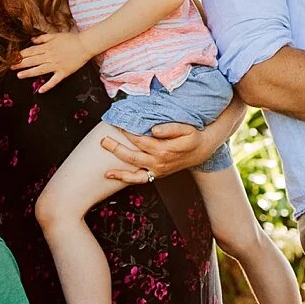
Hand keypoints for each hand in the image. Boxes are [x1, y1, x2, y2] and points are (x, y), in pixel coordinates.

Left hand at [12, 31, 93, 91]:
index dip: (20, 54)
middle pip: (32, 60)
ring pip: (40, 70)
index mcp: (47, 47)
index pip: (30, 51)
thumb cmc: (71, 39)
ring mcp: (56, 65)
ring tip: (19, 75)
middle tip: (10, 67)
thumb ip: (42, 38)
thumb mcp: (55, 35)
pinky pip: (55, 80)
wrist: (85, 45)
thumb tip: (32, 40)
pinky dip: (48, 86)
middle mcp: (50, 56)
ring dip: (29, 73)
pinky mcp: (63, 72)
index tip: (11, 57)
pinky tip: (41, 90)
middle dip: (20, 64)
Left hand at [98, 120, 218, 182]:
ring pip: (133, 169)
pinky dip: (124, 178)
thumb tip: (153, 129)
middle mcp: (158, 162)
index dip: (128, 132)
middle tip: (103, 140)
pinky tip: (111, 174)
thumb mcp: (186, 129)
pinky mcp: (155, 174)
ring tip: (104, 163)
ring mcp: (156, 170)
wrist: (201, 151)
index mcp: (164, 150)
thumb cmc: (192, 137)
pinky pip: (138, 179)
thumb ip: (170, 128)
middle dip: (116, 148)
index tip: (118, 124)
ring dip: (117, 167)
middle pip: (133, 155)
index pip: (141, 140)